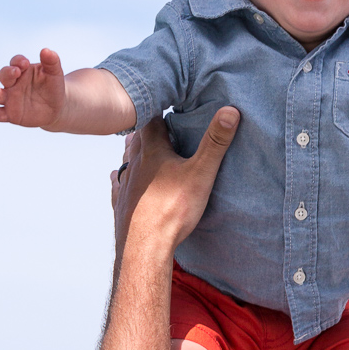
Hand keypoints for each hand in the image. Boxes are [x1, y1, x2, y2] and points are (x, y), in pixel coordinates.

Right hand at [0, 48, 66, 126]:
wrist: (56, 107)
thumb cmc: (53, 86)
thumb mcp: (55, 73)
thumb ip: (51, 61)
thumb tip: (46, 50)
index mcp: (22, 70)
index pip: (15, 62)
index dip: (18, 61)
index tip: (25, 63)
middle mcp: (12, 83)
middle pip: (4, 75)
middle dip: (8, 73)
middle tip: (15, 72)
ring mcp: (9, 98)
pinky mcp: (10, 114)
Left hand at [111, 111, 239, 257]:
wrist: (144, 247)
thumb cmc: (172, 209)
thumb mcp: (201, 173)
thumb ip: (215, 142)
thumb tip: (230, 110)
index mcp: (153, 152)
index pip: (152, 121)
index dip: (159, 110)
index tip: (166, 102)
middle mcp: (135, 164)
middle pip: (137, 139)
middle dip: (146, 129)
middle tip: (155, 121)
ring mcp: (126, 185)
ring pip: (126, 160)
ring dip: (133, 151)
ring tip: (138, 144)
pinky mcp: (121, 204)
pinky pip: (118, 185)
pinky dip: (120, 178)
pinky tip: (119, 178)